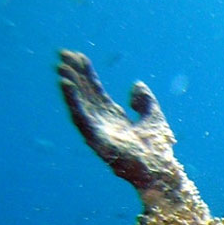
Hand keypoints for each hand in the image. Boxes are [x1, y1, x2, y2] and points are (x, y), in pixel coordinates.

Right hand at [58, 50, 178, 194]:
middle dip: (74, 75)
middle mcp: (102, 123)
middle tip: (63, 54)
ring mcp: (97, 132)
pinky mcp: (95, 140)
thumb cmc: (158, 149)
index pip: (96, 91)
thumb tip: (136, 84)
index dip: (87, 74)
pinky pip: (81, 118)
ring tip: (62, 68)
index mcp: (114, 117)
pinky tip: (67, 85)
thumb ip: (145, 101)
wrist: (161, 170)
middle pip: (85, 95)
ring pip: (79, 105)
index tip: (78, 56)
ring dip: (70, 86)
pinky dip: (73, 102)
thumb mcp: (154, 116)